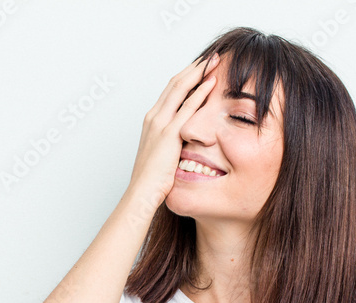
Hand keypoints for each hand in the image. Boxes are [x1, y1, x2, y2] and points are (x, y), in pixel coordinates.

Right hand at [126, 52, 219, 203]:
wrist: (141, 193)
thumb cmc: (151, 181)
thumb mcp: (162, 155)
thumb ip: (172, 143)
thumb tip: (185, 142)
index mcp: (151, 120)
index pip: (171, 90)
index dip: (187, 76)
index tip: (201, 67)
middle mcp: (153, 117)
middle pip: (176, 83)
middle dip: (194, 68)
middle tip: (211, 56)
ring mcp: (160, 124)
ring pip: (180, 88)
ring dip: (199, 72)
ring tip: (215, 61)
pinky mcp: (169, 134)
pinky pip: (188, 108)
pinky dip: (200, 92)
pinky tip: (212, 82)